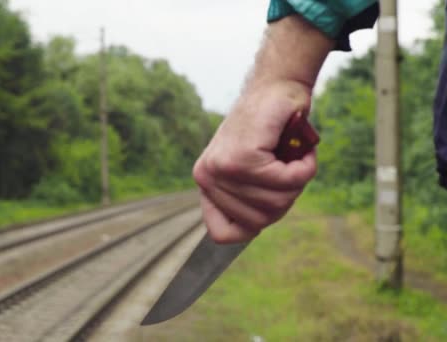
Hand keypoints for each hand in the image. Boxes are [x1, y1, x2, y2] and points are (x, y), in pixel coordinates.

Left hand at [193, 79, 317, 242]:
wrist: (277, 85)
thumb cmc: (270, 127)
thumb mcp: (250, 167)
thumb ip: (245, 196)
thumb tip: (251, 228)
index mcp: (206, 182)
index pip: (221, 234)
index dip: (251, 226)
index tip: (268, 200)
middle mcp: (207, 177)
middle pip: (260, 221)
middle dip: (285, 198)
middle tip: (289, 168)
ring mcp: (223, 168)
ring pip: (277, 203)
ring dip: (298, 181)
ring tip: (296, 156)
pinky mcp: (243, 157)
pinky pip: (288, 182)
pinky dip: (305, 168)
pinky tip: (303, 151)